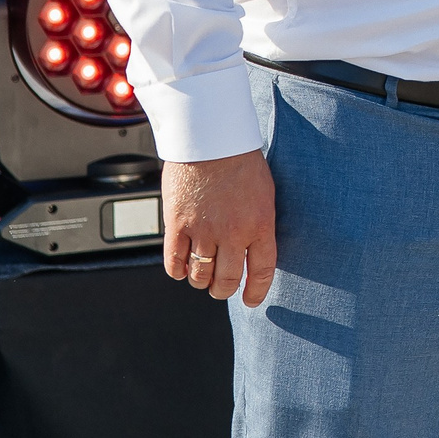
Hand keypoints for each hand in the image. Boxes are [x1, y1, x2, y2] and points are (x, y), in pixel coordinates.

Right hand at [163, 149, 276, 306]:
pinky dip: (177, 270)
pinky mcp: (177, 225)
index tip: (251, 300)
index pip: (261, 271)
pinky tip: (181, 267)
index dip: (256, 291)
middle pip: (226, 280)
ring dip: (201, 281)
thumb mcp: (264, 193)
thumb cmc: (239, 160)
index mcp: (260, 224)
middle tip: (222, 288)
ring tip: (202, 275)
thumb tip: (252, 251)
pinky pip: (174, 262)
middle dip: (224, 290)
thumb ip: (258, 224)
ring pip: (200, 275)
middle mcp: (233, 232)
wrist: (210, 137)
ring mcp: (203, 230)